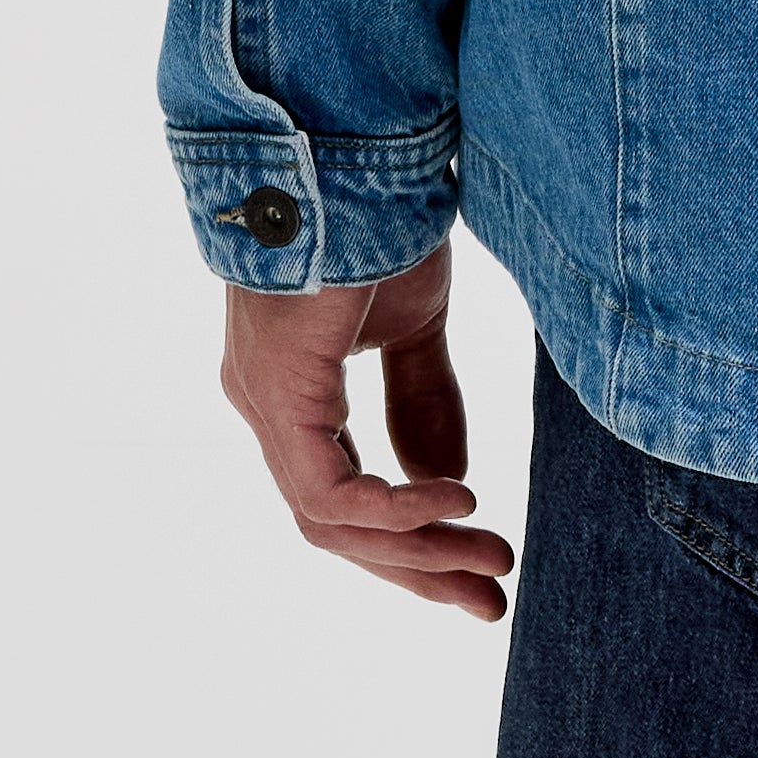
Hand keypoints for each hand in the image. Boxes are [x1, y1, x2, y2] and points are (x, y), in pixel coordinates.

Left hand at [218, 240, 514, 621]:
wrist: (354, 158)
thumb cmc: (376, 226)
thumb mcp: (415, 329)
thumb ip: (425, 405)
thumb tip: (450, 482)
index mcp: (294, 394)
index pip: (345, 496)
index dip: (413, 541)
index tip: (484, 564)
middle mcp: (267, 409)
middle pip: (336, 527)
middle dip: (419, 570)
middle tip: (492, 599)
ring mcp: (265, 405)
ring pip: (332, 522)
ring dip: (418, 549)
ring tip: (492, 555)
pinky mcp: (279, 396)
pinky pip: (330, 491)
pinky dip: (396, 507)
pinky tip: (457, 498)